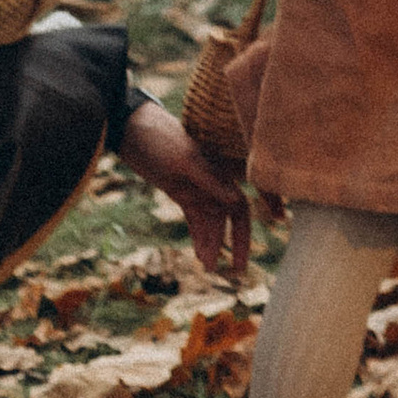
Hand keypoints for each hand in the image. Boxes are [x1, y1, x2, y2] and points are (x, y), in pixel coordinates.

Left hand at [119, 96, 251, 280]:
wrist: (130, 128)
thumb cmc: (159, 137)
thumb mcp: (183, 159)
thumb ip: (209, 179)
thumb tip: (237, 200)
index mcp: (218, 170)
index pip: (241, 202)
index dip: (256, 220)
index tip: (266, 239)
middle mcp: (213, 180)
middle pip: (230, 216)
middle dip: (235, 242)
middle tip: (234, 269)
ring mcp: (197, 187)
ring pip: (211, 222)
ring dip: (212, 243)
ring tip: (208, 267)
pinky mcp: (181, 191)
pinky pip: (195, 218)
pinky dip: (199, 235)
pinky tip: (199, 253)